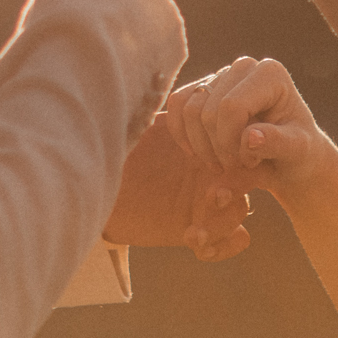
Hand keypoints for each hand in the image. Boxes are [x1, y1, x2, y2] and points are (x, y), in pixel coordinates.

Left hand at [103, 112, 253, 261]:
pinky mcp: (196, 230)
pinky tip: (200, 247)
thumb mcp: (139, 130)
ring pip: (239, 214)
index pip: (235, 146)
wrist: (93, 189)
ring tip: (194, 234)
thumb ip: (161, 113)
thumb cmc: (118, 154)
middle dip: (234, 191)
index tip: (208, 162)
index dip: (233, 154)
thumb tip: (168, 90)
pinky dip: (223, 247)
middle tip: (212, 197)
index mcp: (201, 144)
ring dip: (224, 226)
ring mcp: (205, 202)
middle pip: (244, 181)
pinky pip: (229, 243)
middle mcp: (208, 171)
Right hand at [165, 57, 332, 204]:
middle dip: (218, 148)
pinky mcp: (203, 87)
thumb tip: (250, 137)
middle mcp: (244, 66)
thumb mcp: (297, 152)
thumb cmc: (297, 152)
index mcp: (270, 74)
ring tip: (224, 162)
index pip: (231, 106)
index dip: (232, 142)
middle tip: (239, 165)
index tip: (251, 162)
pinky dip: (182, 135)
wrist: (289, 155)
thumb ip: (278, 144)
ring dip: (201, 146)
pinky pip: (176, 105)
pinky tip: (200, 154)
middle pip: (207, 110)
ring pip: (188, 110)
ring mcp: (221, 74)